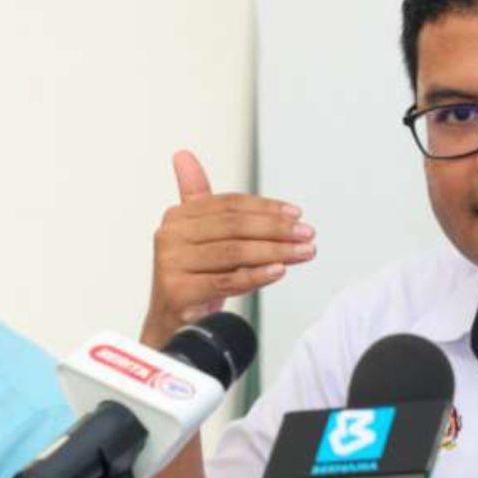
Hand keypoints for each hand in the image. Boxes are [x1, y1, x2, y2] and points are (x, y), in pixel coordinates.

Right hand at [140, 150, 314, 347]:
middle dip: (276, 229)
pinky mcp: (178, 290)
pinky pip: (227, 280)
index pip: (230, 204)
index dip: (266, 208)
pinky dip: (257, 275)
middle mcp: (170, 235)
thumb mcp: (200, 235)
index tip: (297, 214)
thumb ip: (201, 199)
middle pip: (234, 226)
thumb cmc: (195, 276)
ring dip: (275, 251)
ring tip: (302, 252)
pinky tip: (279, 271)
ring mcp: (171, 264)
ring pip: (234, 253)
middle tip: (307, 234)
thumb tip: (183, 155)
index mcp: (179, 216)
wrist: (175, 322)